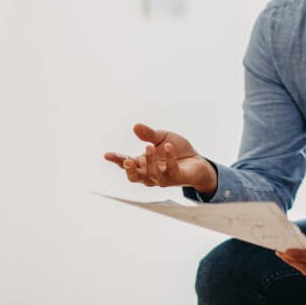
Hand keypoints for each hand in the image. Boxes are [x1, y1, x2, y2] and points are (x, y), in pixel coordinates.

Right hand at [103, 123, 217, 193]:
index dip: (117, 160)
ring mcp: (163, 178)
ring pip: (152, 175)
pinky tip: (169, 147)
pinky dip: (169, 158)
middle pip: (135, 177)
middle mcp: (150, 174)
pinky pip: (171, 171)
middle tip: (128, 161)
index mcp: (143, 164)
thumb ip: (149, 134)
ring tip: (149, 147)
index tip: (107, 155)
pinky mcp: (177, 178)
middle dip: (130, 171)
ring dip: (150, 161)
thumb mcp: (162, 137)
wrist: (197, 160)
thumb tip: (136, 126)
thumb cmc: (176, 150)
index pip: (126, 163)